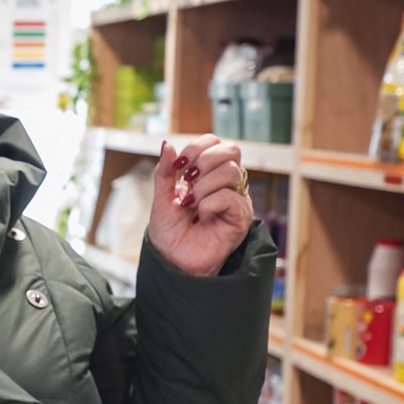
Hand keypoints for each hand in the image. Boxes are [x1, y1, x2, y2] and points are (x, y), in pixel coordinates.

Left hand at [146, 137, 252, 277]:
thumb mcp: (162, 197)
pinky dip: (210, 203)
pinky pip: (231, 197)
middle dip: (204, 161)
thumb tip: (167, 145)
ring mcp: (236, 199)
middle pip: (231, 150)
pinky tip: (202, 216)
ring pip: (231, 172)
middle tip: (188, 182)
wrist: (172, 260)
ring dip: (203, 186)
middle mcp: (226, 183)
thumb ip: (165, 172)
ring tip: (191, 204)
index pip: (215, 142)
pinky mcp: (241, 218)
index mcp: (209, 174)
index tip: (179, 166)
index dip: (197, 147)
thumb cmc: (170, 231)